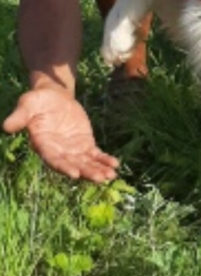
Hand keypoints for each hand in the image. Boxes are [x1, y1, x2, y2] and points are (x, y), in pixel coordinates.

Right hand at [3, 86, 118, 181]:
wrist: (53, 96)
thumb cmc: (37, 100)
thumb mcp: (27, 104)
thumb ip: (20, 116)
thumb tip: (6, 127)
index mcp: (43, 144)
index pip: (53, 159)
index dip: (64, 167)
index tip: (75, 174)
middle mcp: (58, 151)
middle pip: (73, 165)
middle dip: (87, 172)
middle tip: (101, 179)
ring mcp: (72, 149)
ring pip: (86, 163)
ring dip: (98, 170)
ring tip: (111, 176)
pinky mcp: (84, 144)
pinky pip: (95, 155)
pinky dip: (104, 160)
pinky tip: (115, 165)